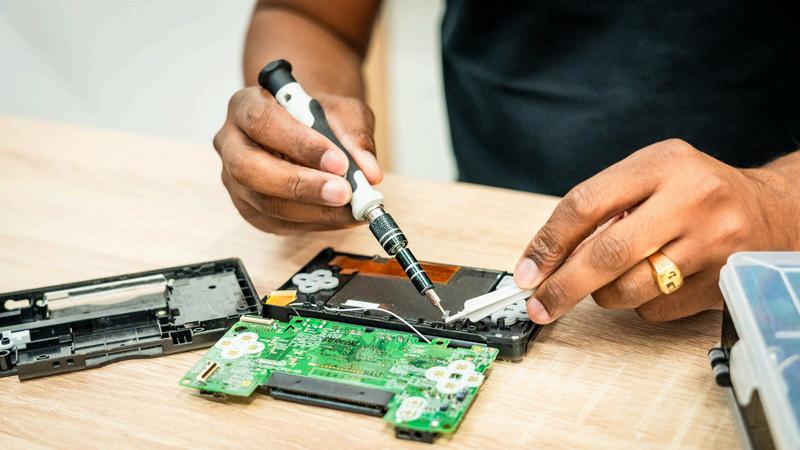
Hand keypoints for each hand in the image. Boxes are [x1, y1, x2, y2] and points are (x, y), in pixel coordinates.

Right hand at [213, 87, 382, 233]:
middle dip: (301, 185)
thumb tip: (368, 172)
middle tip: (343, 193)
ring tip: (352, 208)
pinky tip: (340, 216)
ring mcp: (235, 180)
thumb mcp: (344, 112)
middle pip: (250, 169)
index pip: (263, 122)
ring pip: (265, 203)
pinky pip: (277, 222)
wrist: (310, 131)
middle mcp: (231, 143)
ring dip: (314, 210)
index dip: (300, 143)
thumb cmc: (320, 117)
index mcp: (246, 106)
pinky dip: (315, 222)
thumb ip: (355, 135)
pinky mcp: (250, 208)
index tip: (338, 161)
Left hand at [514, 139, 794, 322]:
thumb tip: (545, 259)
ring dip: (603, 294)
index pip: (586, 204)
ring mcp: (711, 244)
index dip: (548, 243)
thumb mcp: (650, 176)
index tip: (527, 271)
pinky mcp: (720, 282)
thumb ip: (602, 207)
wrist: (770, 211)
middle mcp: (691, 200)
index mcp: (662, 164)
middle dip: (563, 286)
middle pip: (607, 254)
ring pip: (629, 289)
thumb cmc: (693, 191)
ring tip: (610, 279)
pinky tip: (655, 280)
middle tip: (539, 305)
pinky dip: (639, 302)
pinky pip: (655, 308)